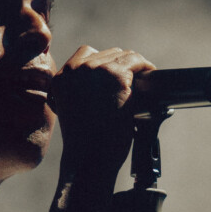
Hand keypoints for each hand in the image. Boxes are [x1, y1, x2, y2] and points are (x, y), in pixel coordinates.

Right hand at [50, 46, 155, 182]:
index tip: (113, 74)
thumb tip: (109, 79)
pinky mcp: (117, 77)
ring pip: (123, 55)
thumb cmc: (84, 141)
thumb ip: (82, 88)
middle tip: (131, 79)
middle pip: (107, 53)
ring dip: (134, 65)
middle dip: (120, 65)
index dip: (103, 63)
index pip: (86, 53)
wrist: (89, 158)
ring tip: (141, 77)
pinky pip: (137, 62)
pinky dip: (145, 67)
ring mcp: (97, 71)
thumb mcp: (72, 108)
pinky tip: (149, 74)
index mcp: (61, 77)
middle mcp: (77, 69)